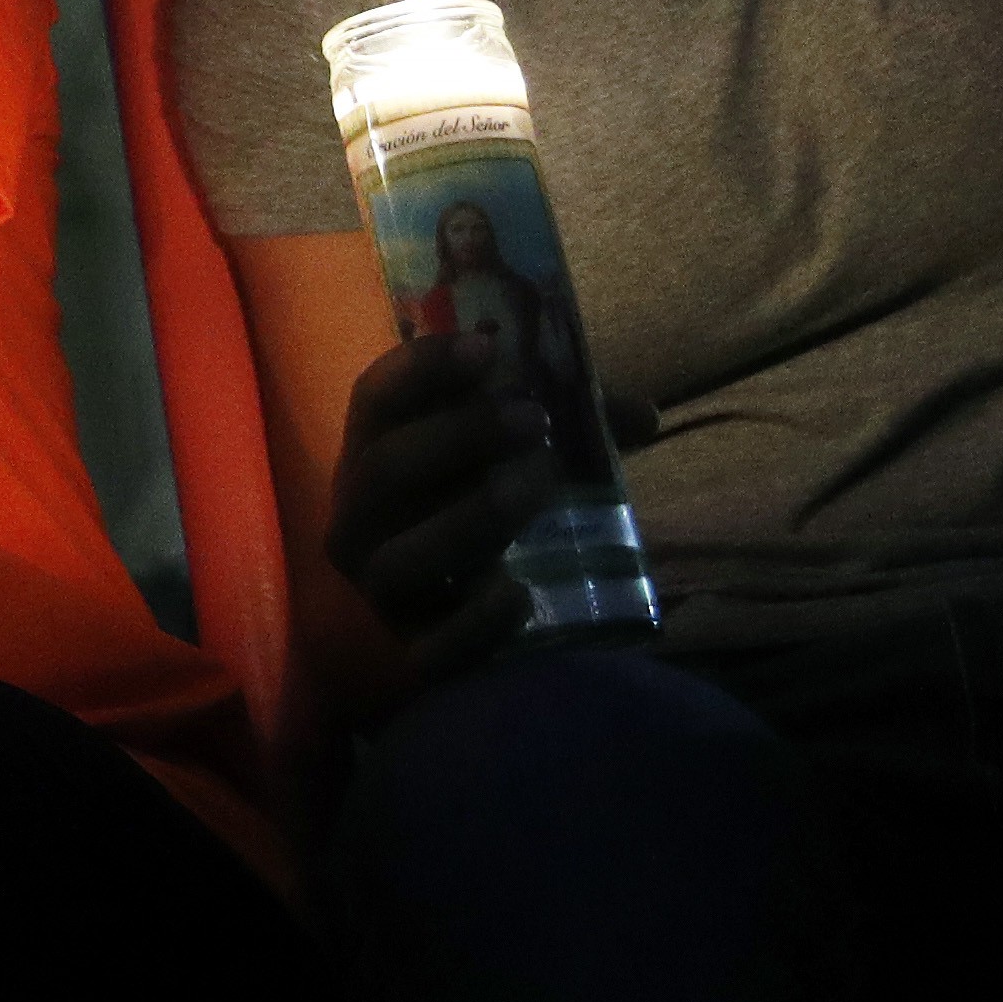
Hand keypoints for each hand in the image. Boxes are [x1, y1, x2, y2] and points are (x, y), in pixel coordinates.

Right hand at [320, 331, 565, 690]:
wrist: (470, 617)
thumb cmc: (489, 513)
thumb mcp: (525, 460)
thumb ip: (575, 430)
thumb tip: (642, 415)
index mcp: (374, 455)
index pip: (374, 399)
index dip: (421, 369)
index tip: (486, 347)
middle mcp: (359, 520)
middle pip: (382, 471)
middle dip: (456, 437)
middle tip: (533, 420)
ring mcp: (381, 589)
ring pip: (399, 559)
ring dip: (467, 517)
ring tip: (538, 487)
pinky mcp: (415, 654)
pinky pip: (431, 648)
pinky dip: (473, 620)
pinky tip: (520, 593)